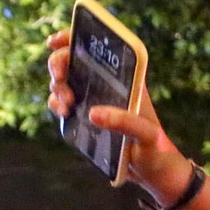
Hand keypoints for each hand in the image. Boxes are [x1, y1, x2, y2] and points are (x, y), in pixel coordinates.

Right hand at [45, 28, 190, 201]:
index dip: (72, 37)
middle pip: (72, 59)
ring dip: (57, 87)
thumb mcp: (146, 134)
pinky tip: (64, 112)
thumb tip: (92, 113)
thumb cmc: (155, 147)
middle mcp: (106, 84)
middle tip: (60, 79)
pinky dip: (56, 104)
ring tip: (67, 104)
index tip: (54, 41)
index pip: (98, 48)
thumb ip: (125, 122)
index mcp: (124, 78)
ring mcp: (92, 99)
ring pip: (64, 81)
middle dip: (58, 64)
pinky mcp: (83, 116)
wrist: (150, 171)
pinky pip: (61, 103)